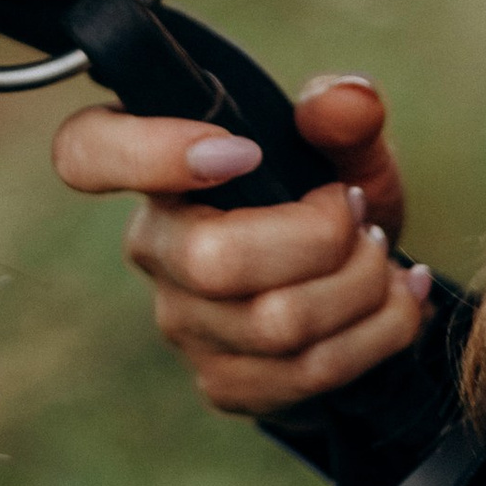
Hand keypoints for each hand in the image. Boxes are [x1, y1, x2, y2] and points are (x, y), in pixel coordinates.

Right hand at [50, 72, 432, 416]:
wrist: (356, 291)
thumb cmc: (332, 201)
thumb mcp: (347, 147)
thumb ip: (346, 113)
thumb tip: (344, 101)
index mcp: (162, 172)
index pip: (86, 152)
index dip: (148, 151)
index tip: (242, 151)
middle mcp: (155, 249)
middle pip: (214, 260)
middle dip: (321, 236)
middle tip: (359, 213)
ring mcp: (184, 325)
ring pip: (276, 324)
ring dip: (362, 286)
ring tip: (385, 257)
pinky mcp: (224, 384)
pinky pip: (309, 373)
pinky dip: (378, 333)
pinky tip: (400, 302)